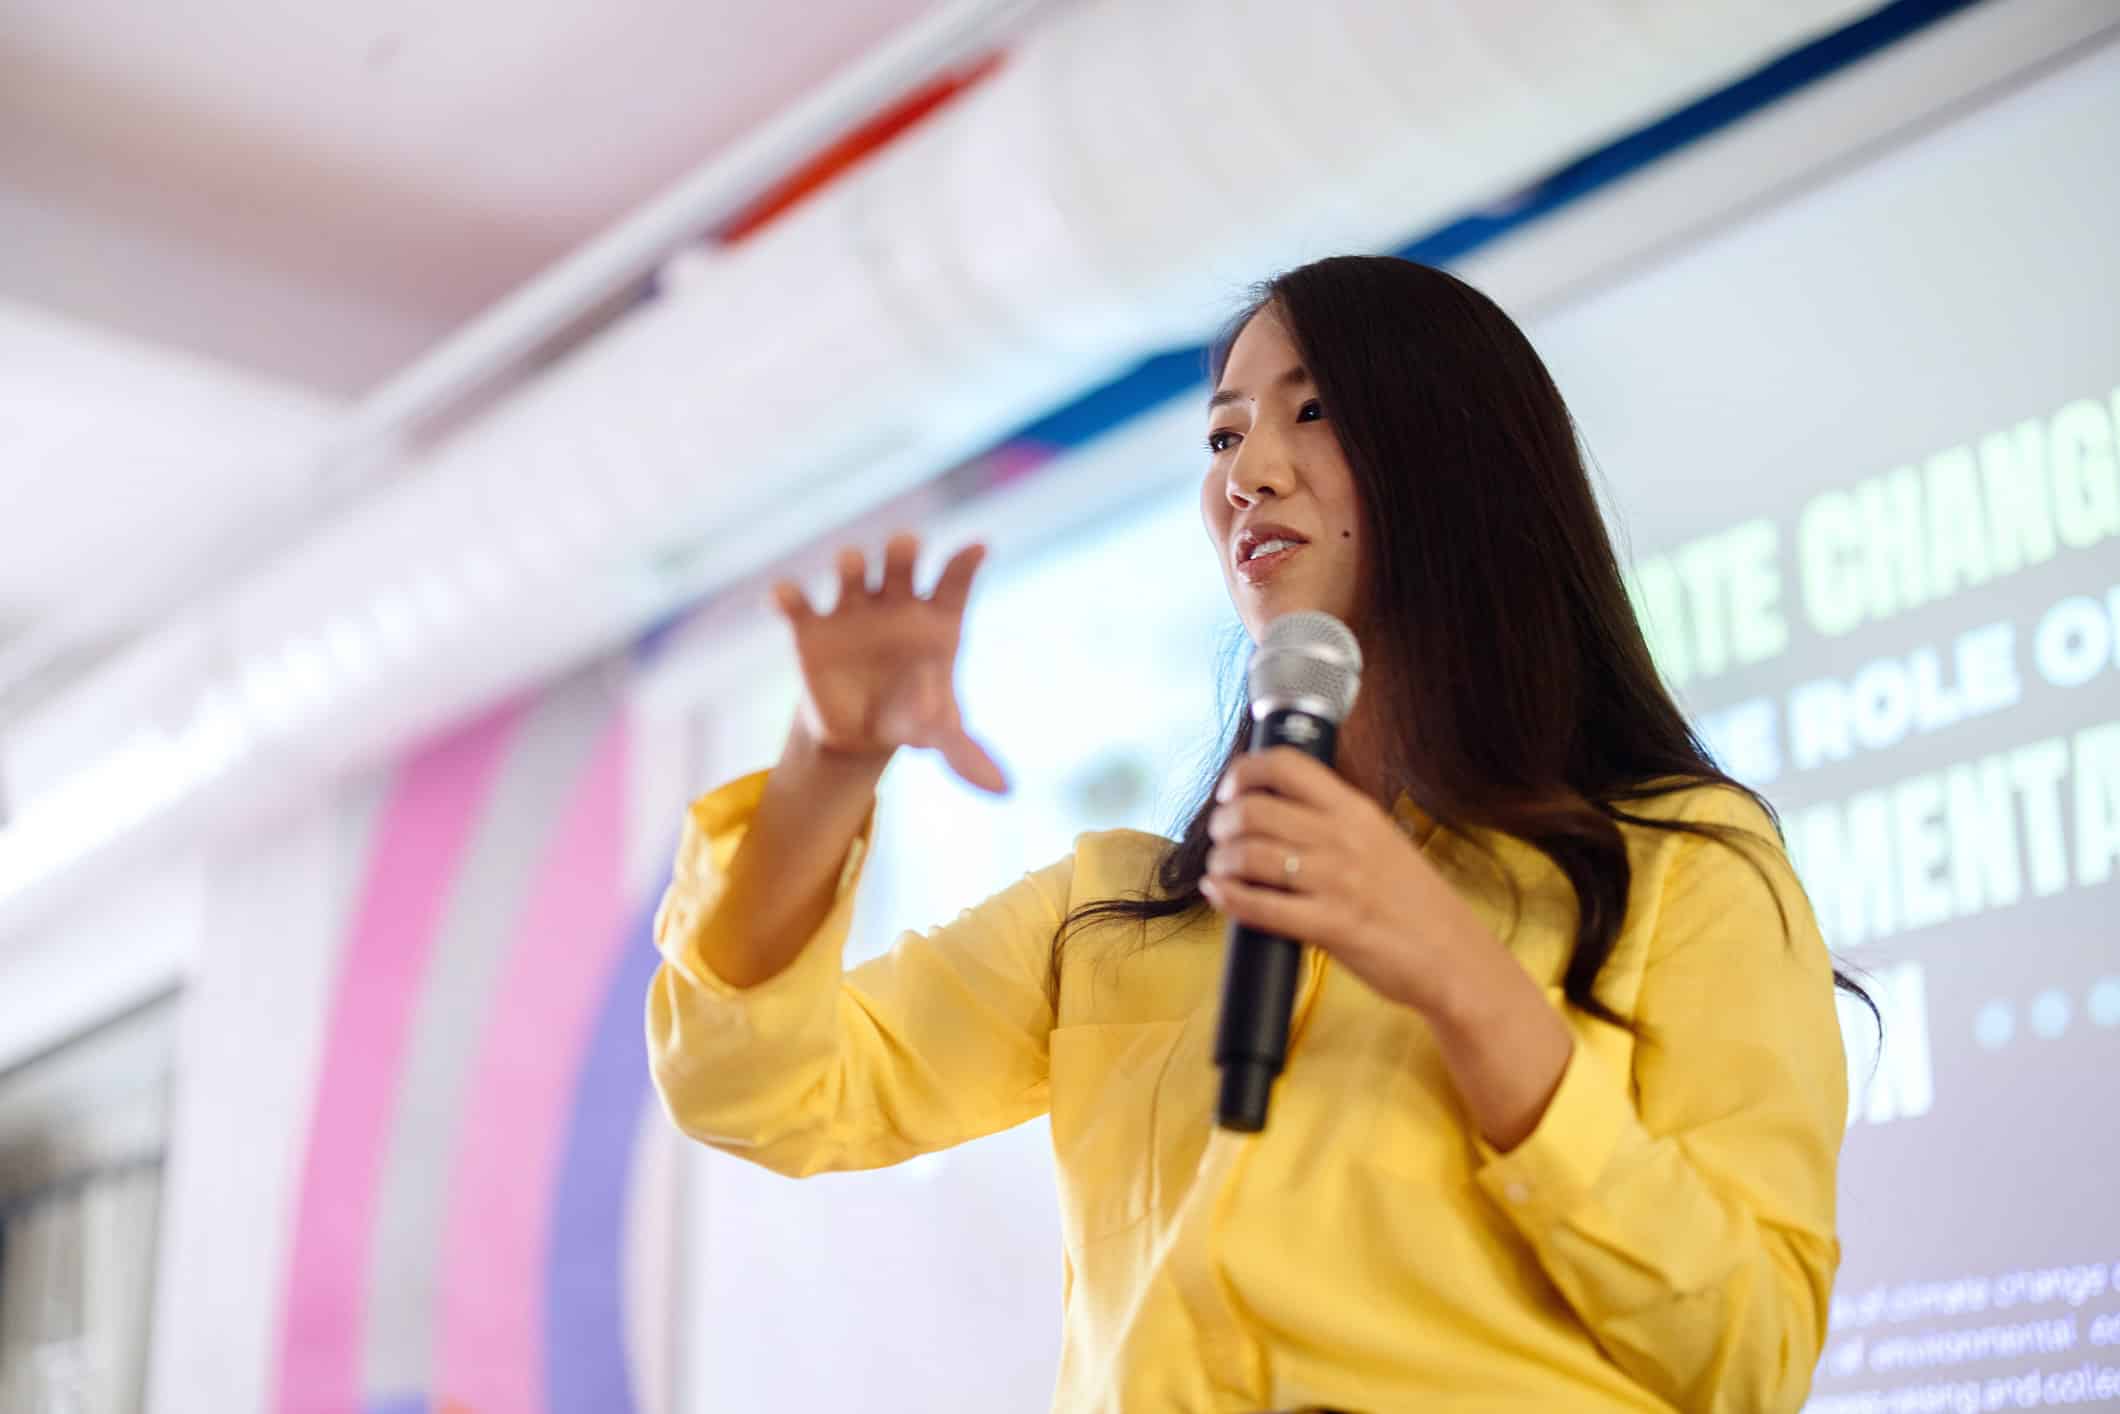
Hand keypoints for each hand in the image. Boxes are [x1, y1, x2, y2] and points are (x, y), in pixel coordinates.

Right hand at [769, 532, 1007, 793]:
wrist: (859, 728)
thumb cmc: (912, 715)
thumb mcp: (937, 732)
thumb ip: (965, 751)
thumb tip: (1005, 789)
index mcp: (936, 620)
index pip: (954, 584)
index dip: (965, 565)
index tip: (978, 547)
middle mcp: (895, 604)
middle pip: (901, 566)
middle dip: (902, 553)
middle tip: (905, 542)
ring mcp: (853, 611)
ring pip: (853, 574)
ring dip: (851, 565)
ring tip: (850, 561)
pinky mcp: (812, 629)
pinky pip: (799, 605)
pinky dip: (788, 597)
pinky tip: (782, 596)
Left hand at [1200, 747, 1486, 1014]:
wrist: (1455, 957)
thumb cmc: (1416, 903)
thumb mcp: (1383, 840)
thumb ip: (1337, 822)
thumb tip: (1279, 808)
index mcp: (1356, 810)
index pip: (1287, 765)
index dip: (1244, 772)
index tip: (1229, 790)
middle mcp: (1344, 838)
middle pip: (1255, 810)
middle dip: (1222, 822)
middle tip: (1219, 836)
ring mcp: (1337, 882)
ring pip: (1250, 855)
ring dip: (1222, 861)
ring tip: (1220, 869)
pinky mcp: (1331, 926)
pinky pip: (1261, 906)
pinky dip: (1229, 897)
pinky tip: (1219, 894)